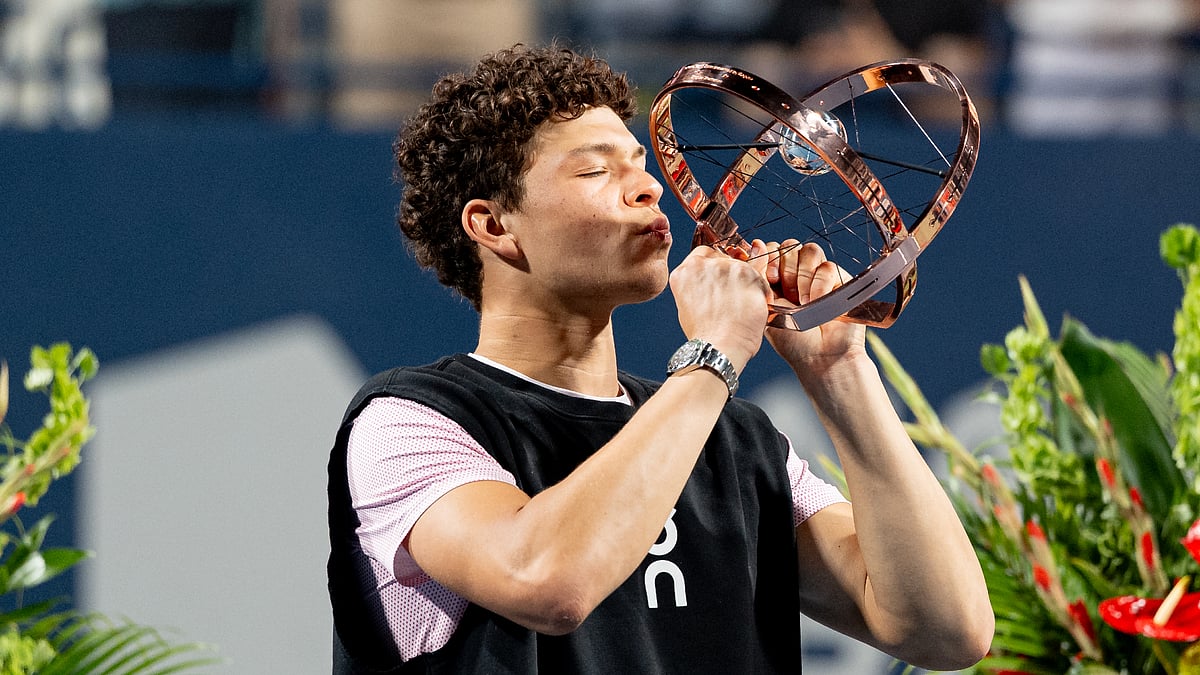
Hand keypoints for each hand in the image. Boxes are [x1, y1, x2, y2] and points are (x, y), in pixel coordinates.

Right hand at [669, 244, 770, 370]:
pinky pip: (759, 278)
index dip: (715, 266)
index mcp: (685, 271)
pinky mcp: (747, 273)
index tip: (720, 280)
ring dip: (746, 284)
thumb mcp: (689, 304)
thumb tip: (714, 278)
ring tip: (742, 308)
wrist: (719, 347)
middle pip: (725, 258)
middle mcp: (703, 264)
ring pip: (743, 267)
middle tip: (733, 299)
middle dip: (731, 275)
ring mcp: (726, 266)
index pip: (704, 253)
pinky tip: (752, 310)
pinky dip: (761, 293)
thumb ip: (698, 284)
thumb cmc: (705, 334)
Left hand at [757, 239, 866, 378]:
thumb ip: (761, 276)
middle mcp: (799, 274)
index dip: (769, 257)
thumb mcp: (768, 307)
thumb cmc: (792, 340)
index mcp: (778, 279)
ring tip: (803, 301)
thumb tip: (757, 243)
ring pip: (809, 250)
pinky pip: (827, 267)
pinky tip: (816, 303)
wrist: (820, 358)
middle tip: (786, 292)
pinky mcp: (840, 280)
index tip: (769, 278)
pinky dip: (819, 285)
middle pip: (790, 245)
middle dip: (786, 268)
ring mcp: (820, 275)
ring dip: (802, 276)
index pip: (773, 248)